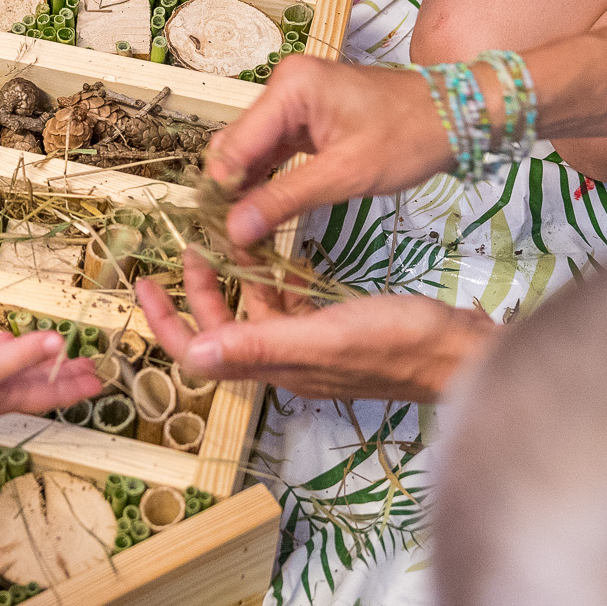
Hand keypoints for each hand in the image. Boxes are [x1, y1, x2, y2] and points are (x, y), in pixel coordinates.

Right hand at [0, 330, 102, 418]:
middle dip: (65, 373)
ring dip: (39, 359)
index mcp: (4, 397)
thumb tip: (60, 341)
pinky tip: (9, 337)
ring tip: (57, 349)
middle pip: (39, 382)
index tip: (102, 382)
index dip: (77, 388)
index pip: (50, 395)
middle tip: (91, 364)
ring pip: (17, 368)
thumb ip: (23, 353)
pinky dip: (7, 347)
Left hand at [136, 253, 492, 403]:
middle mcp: (287, 362)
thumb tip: (193, 355)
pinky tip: (281, 255)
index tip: (143, 285)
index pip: (201, 351)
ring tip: (229, 240)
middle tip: (188, 248)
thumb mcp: (326, 337)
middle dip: (199, 291)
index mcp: (276, 366)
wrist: (463, 353)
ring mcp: (313, 349)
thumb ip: (261, 345)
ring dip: (237, 280)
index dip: (167, 321)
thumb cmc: (402, 345)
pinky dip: (278, 281)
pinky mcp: (337, 333)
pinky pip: (292, 307)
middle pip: (223, 329)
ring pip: (257, 315)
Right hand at [203, 56, 464, 249]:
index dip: (222, 192)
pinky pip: (274, 148)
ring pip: (252, 150)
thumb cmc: (410, 137)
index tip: (220, 235)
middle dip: (230, 191)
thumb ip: (285, 200)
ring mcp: (294, 99)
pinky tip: (265, 210)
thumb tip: (234, 231)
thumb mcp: (346, 174)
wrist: (459, 114)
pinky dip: (268, 178)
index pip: (234, 145)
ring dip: (247, 188)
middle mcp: (284, 85)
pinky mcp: (306, 115)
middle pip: (236, 145)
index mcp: (290, 87)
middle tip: (234, 239)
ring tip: (245, 231)